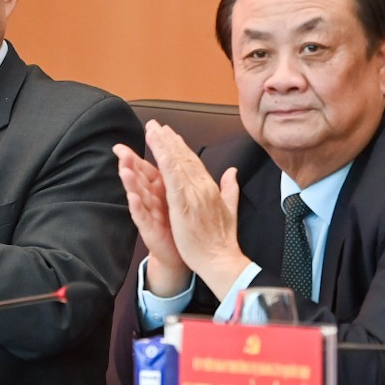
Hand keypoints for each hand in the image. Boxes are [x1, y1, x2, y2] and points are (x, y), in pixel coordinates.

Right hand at [114, 141, 188, 295]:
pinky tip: (132, 199)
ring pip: (138, 195)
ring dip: (130, 183)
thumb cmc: (182, 227)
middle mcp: (154, 200)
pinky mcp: (150, 231)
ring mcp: (150, 215)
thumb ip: (186, 177)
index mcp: (164, 189)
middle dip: (131, 163)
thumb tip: (189, 159)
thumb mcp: (186, 198)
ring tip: (123, 169)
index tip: (143, 134)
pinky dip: (137, 209)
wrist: (183, 255)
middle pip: (141, 178)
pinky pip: (143, 218)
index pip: (154, 166)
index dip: (150, 151)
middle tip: (120, 149)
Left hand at [145, 121, 250, 299]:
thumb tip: (233, 171)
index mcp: (209, 188)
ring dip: (163, 147)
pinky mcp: (183, 207)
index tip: (169, 132)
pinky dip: (166, 167)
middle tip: (154, 124)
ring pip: (176, 166)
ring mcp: (193, 196)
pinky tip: (158, 155)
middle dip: (168, 140)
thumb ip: (230, 188)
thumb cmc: (222, 240)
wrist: (222, 260)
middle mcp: (202, 187)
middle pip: (182, 158)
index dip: (179, 146)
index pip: (192, 161)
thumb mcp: (229, 209)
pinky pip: (173, 183)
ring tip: (151, 132)